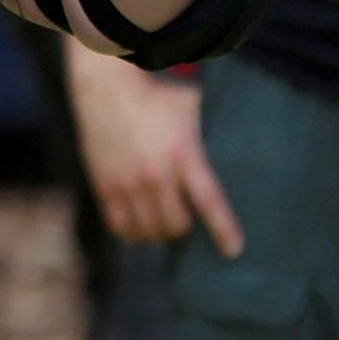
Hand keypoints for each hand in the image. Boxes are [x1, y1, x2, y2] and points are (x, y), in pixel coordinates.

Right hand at [68, 43, 242, 255]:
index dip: (223, 230)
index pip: (209, 202)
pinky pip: (120, 227)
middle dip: (183, 229)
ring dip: (158, 234)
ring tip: (161, 227)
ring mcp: (129, 183)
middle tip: (183, 222)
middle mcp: (156, 174)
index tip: (233, 250)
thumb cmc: (154, 96)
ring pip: (149, 231)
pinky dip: (132, 234)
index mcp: (183, 154)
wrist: (106, 89)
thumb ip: (207, 130)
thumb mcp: (190, 108)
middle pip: (176, 226)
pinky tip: (137, 229)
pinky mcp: (105, 186)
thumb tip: (233, 136)